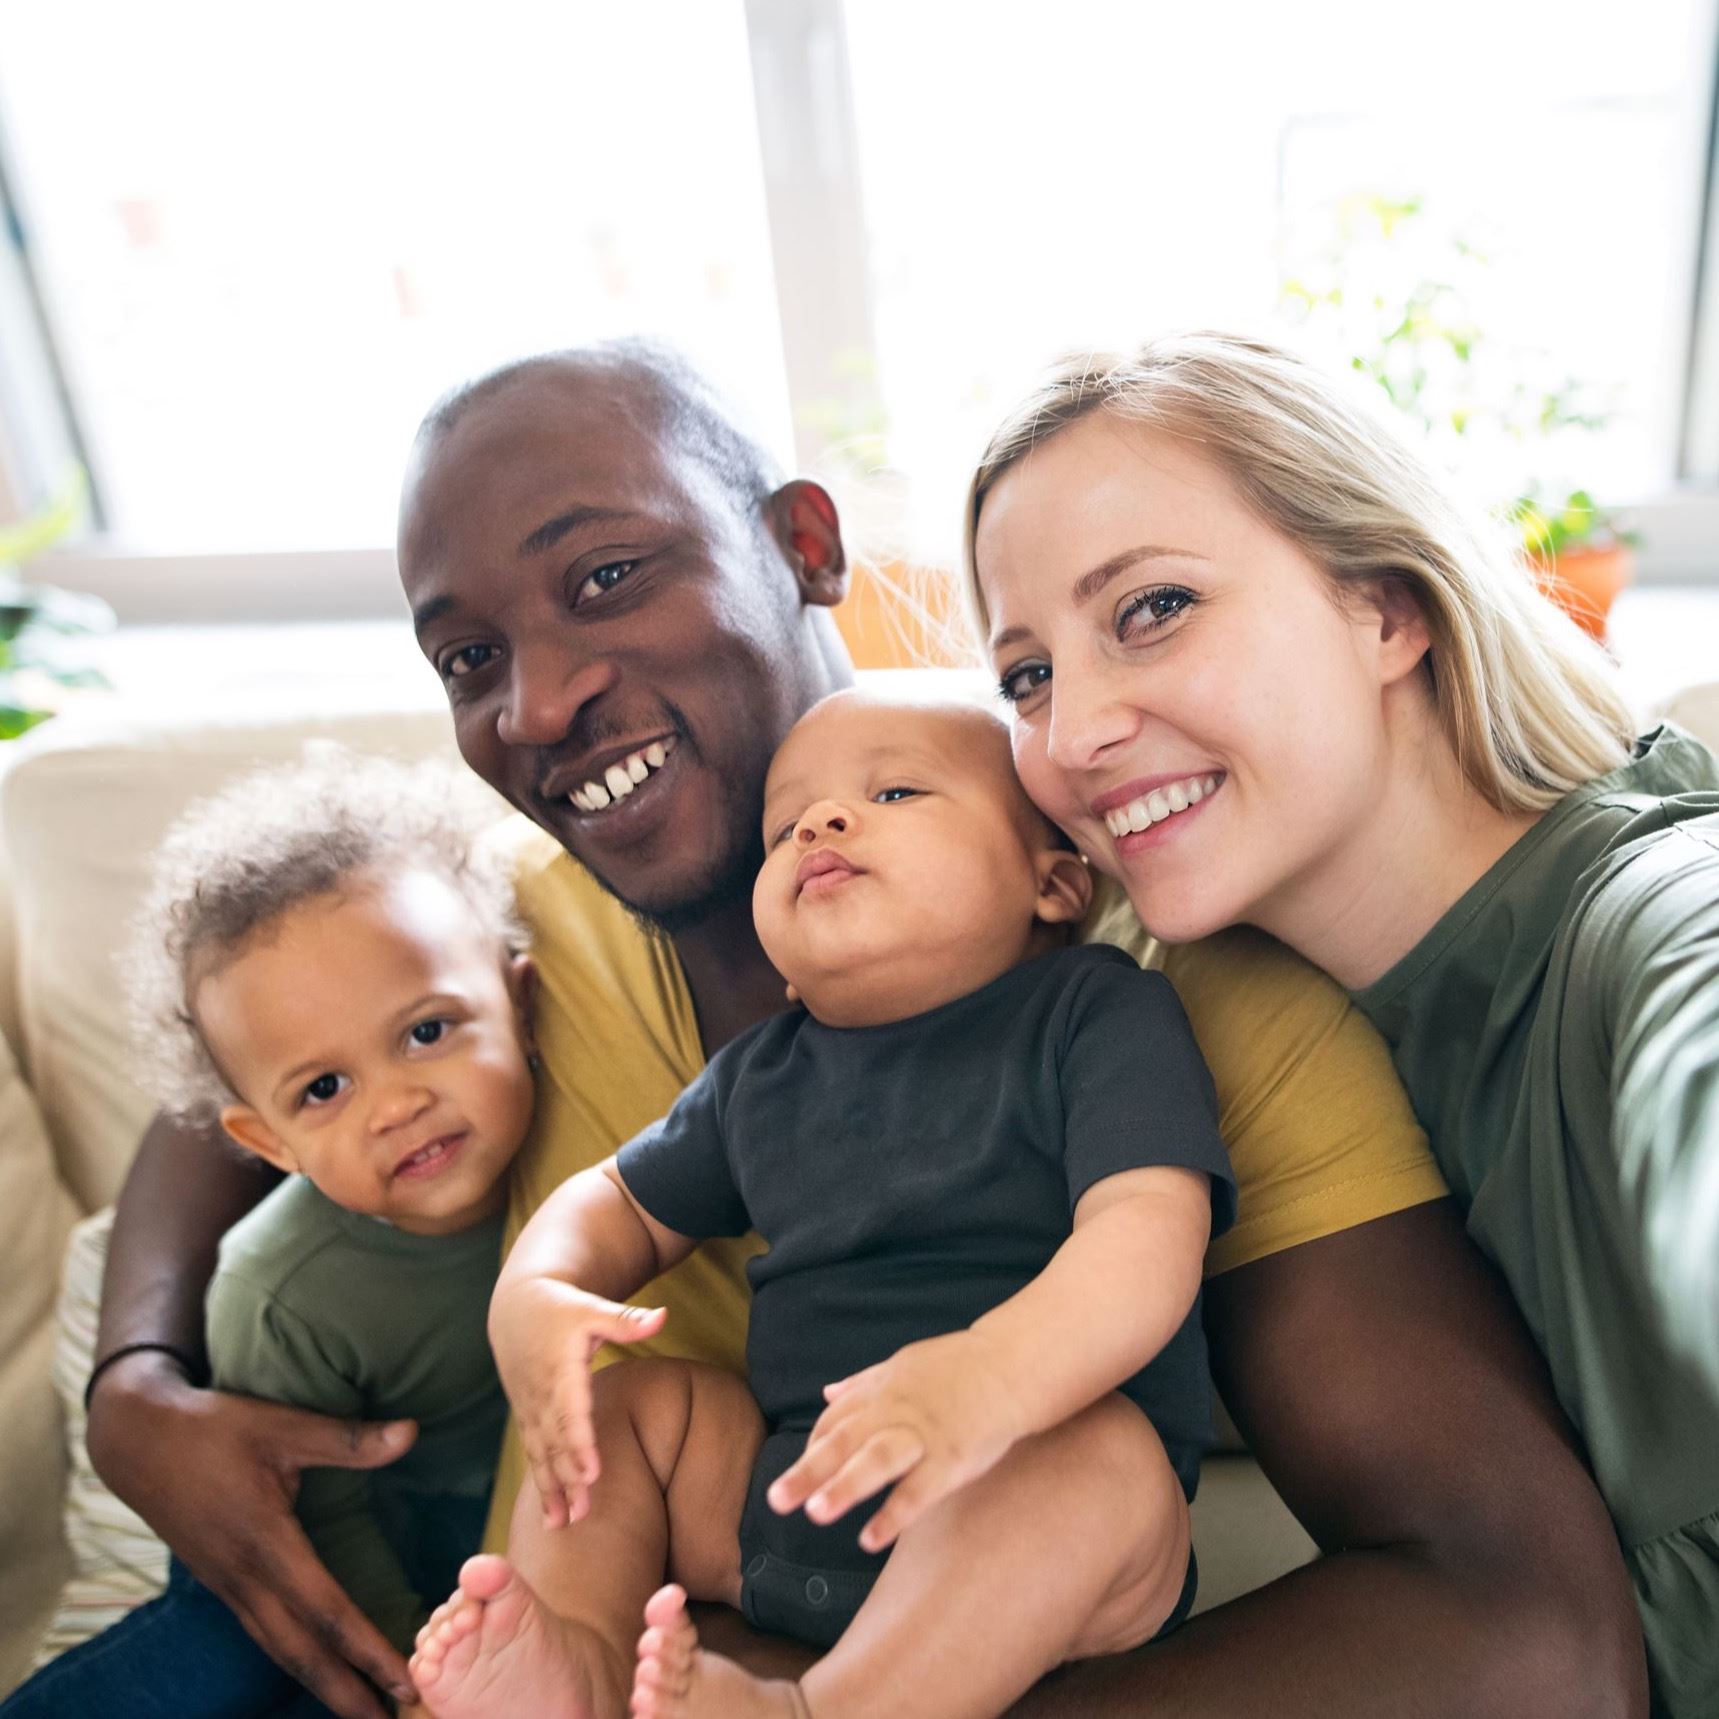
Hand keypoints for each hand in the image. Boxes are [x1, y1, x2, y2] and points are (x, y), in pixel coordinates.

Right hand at [85, 1351, 418, 1718]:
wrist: (137, 1441)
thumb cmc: (214, 1429)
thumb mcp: (282, 1424)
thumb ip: (348, 1438)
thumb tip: (412, 1432)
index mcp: (265, 1542)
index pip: (326, 1610)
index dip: (366, 1649)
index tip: (403, 1680)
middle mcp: (244, 1577)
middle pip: (299, 1651)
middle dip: (344, 1691)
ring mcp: (226, 1585)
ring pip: (277, 1648)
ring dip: (319, 1682)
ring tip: (359, 1708)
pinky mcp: (218, 1581)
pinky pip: (260, 1632)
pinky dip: (293, 1657)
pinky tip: (313, 1667)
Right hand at [488, 1275, 664, 1527]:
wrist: (516, 1307)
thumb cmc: (563, 1307)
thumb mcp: (593, 1307)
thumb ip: (627, 1319)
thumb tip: (663, 1316)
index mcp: (560, 1368)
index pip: (570, 1411)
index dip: (580, 1443)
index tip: (593, 1473)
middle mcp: (542, 1393)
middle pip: (555, 1441)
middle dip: (568, 1478)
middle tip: (584, 1513)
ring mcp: (531, 1408)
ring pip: (541, 1454)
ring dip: (552, 1490)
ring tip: (565, 1524)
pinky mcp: (527, 1417)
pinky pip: (533, 1455)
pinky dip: (542, 1485)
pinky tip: (552, 1517)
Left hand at [768, 1330, 1024, 1551]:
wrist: (1010, 1365)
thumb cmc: (955, 1369)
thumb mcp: (902, 1365)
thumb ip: (862, 1383)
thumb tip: (826, 1392)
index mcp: (880, 1391)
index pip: (835, 1423)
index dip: (814, 1450)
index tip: (797, 1477)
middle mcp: (894, 1412)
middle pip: (844, 1441)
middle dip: (808, 1471)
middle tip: (776, 1500)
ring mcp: (923, 1435)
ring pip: (877, 1460)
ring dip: (845, 1486)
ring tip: (815, 1514)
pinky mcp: (952, 1458)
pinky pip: (919, 1489)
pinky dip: (895, 1514)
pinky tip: (870, 1539)